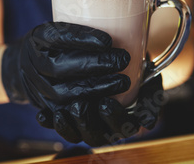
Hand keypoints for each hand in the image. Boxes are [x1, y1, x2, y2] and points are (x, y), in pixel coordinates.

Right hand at [1, 21, 130, 108]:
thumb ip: (80, 27)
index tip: (108, 40)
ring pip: (64, 93)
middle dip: (95, 64)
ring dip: (96, 88)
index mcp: (38, 38)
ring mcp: (37, 87)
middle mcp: (33, 63)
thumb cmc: (50, 44)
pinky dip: (90, 106)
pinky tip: (110, 99)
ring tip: (122, 81)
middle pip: (60, 67)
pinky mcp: (46, 106)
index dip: (82, 39)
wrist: (22, 67)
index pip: (57, 38)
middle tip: (122, 60)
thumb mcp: (57, 28)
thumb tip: (123, 17)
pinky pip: (67, 110)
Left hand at [36, 65, 164, 146]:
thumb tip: (147, 122)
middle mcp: (106, 126)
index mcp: (127, 120)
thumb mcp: (148, 77)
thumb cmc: (134, 67)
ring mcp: (86, 124)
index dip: (114, 121)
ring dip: (68, 125)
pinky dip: (49, 122)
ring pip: (76, 135)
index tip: (105, 103)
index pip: (123, 130)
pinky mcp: (68, 117)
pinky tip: (43, 114)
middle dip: (87, 122)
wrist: (112, 57)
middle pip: (96, 136)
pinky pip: (57, 126)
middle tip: (81, 104)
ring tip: (63, 109)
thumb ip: (150, 96)